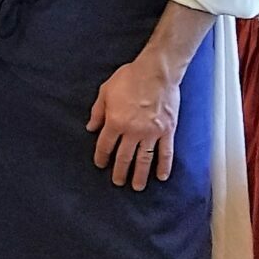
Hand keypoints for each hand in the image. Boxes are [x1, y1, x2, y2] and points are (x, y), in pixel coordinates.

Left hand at [87, 55, 178, 189]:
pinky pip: (166, 152)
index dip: (102, 156)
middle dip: (120, 171)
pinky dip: (164, 166)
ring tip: (137, 186)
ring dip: (140, 174)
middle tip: (118, 182)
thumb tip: (91, 127)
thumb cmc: (130, 78)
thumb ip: (97, 112)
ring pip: (144, 159)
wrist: (156, 72)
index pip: (105, 145)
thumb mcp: (105, 91)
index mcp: (115, 122)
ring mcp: (152, 133)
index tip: (101, 164)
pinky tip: (161, 176)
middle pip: (124, 157)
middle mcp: (133, 131)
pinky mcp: (167, 131)